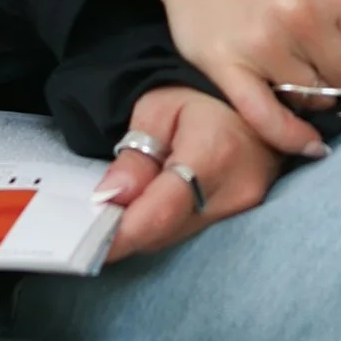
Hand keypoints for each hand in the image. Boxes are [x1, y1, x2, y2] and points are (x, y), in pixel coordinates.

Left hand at [94, 86, 284, 262]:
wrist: (254, 96)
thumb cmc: (201, 95)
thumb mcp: (157, 109)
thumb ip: (135, 156)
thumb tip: (112, 199)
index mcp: (214, 154)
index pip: (161, 213)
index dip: (120, 235)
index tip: (86, 245)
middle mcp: (236, 190)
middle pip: (165, 231)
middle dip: (126, 231)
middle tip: (91, 222)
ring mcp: (245, 207)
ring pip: (176, 236)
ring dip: (145, 228)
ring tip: (118, 210)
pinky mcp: (244, 215)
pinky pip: (192, 231)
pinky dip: (165, 225)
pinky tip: (148, 210)